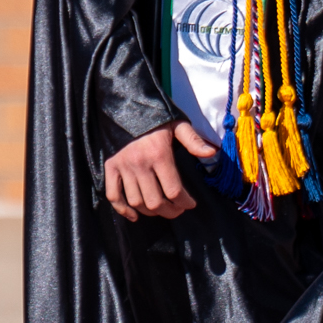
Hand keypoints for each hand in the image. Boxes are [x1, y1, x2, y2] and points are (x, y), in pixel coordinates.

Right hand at [101, 119, 218, 220]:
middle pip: (155, 201)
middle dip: (170, 211)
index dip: (185, 202)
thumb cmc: (155, 118)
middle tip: (177, 209)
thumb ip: (194, 141)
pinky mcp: (110, 167)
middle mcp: (139, 164)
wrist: (126, 107)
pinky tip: (134, 215)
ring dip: (151, 212)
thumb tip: (212, 153)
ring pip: (136, 202)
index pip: (174, 190)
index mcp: (159, 154)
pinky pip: (113, 195)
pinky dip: (123, 210)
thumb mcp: (178, 125)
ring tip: (161, 209)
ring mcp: (122, 167)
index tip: (190, 204)